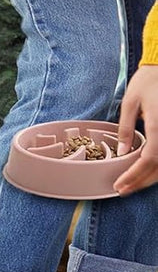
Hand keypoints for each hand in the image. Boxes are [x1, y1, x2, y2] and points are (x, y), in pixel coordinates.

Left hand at [114, 64, 157, 194]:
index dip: (134, 175)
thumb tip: (122, 152)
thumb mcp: (129, 103)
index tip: (119, 185)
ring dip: (151, 177)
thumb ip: (125, 128)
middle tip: (123, 189)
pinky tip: (145, 170)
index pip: (149, 159)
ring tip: (132, 183)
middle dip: (141, 181)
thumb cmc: (148, 82)